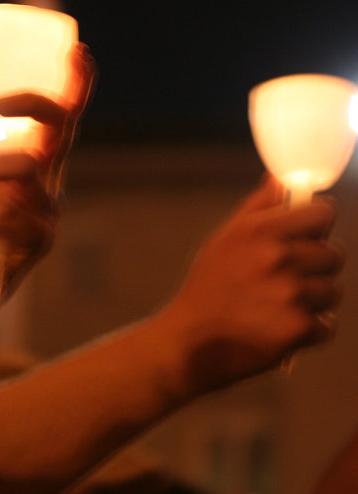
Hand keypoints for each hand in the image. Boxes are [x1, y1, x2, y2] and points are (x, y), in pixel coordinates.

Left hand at [0, 44, 96, 323]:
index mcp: (24, 153)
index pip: (59, 115)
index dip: (75, 84)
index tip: (77, 53)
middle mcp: (43, 178)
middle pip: (62, 131)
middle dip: (38, 107)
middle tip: (1, 105)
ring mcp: (44, 209)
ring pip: (30, 169)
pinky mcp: (38, 239)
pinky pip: (19, 211)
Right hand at [161, 176, 343, 393]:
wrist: (189, 344)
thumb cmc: (206, 290)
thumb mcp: (223, 240)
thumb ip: (258, 207)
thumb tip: (281, 179)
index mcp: (259, 231)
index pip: (323, 214)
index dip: (315, 228)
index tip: (303, 241)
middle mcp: (277, 257)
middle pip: (334, 255)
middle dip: (313, 270)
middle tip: (279, 284)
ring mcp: (290, 294)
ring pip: (332, 292)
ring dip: (311, 303)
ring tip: (275, 309)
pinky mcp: (298, 329)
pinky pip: (325, 326)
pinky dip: (306, 333)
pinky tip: (276, 331)